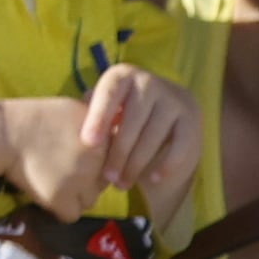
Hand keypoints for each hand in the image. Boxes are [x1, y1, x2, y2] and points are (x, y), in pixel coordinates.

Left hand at [8, 64, 198, 216]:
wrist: (170, 103)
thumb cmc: (122, 108)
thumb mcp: (106, 103)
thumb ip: (90, 111)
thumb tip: (66, 123)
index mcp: (121, 76)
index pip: (108, 96)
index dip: (98, 119)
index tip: (88, 144)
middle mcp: (149, 83)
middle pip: (131, 122)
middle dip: (117, 153)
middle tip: (105, 178)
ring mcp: (173, 100)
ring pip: (152, 137)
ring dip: (135, 164)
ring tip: (121, 183)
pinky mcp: (192, 120)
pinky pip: (178, 146)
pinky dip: (165, 165)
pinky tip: (150, 179)